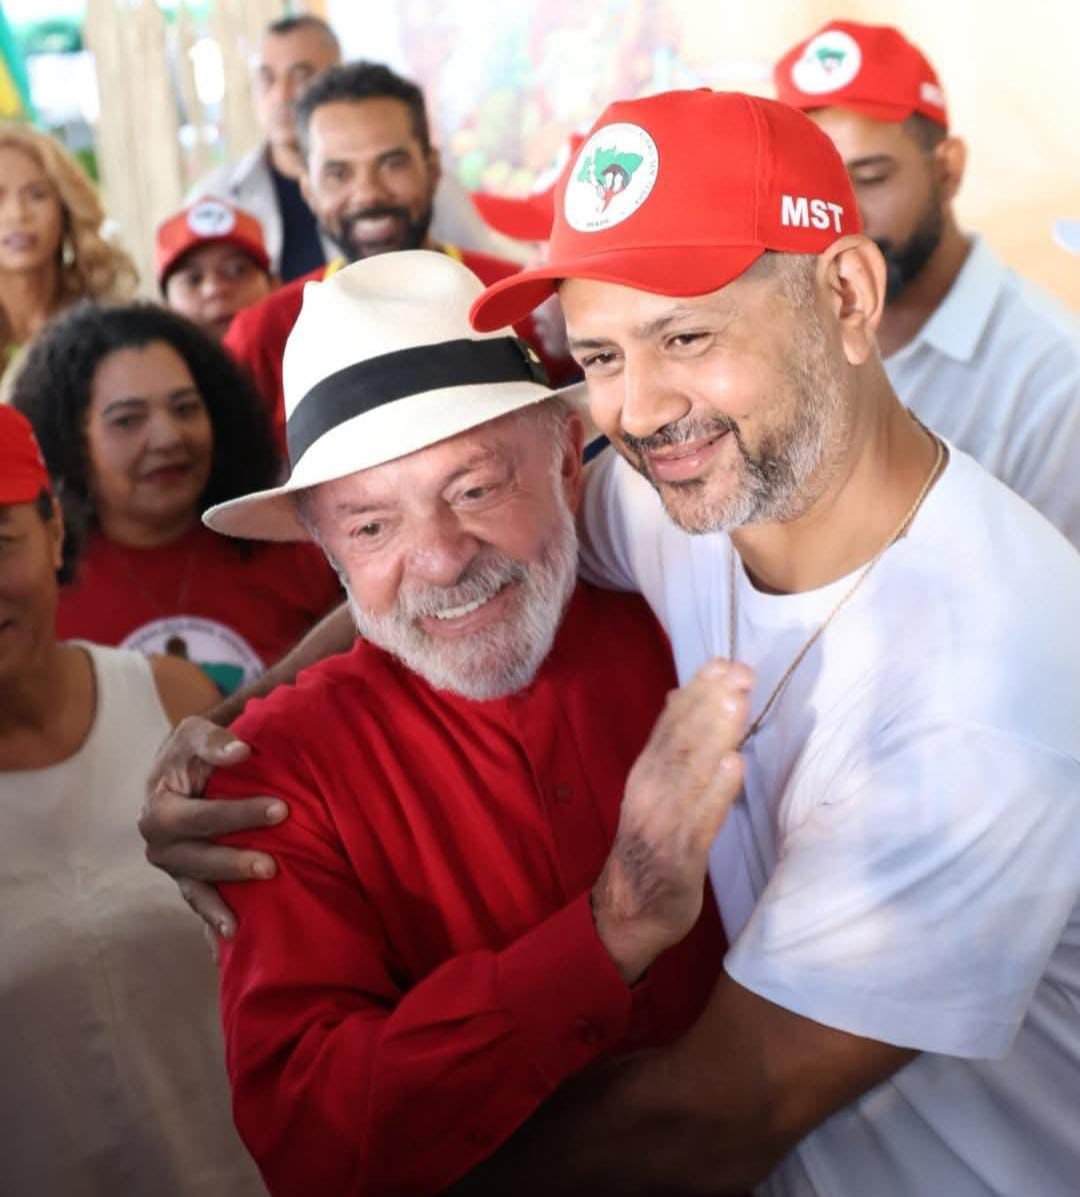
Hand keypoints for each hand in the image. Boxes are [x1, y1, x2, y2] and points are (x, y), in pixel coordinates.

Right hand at [140, 715, 287, 939]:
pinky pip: (200, 907)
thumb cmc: (196, 749)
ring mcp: (175, 865)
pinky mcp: (190, 881)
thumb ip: (214, 739)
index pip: (197, 814)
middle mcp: (160, 840)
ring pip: (196, 888)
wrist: (184, 769)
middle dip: (233, 862)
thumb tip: (241, 753)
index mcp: (159, 805)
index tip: (281, 809)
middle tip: (273, 865)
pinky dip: (212, 925)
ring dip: (221, 903)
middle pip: (195, 857)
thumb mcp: (196, 733)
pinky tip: (228, 946)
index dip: (236, 814)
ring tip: (243, 923)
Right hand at [592, 659, 751, 983]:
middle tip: (740, 673)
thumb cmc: (650, 844)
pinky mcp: (679, 857)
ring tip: (737, 705)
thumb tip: (681, 695)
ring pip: (689, 772)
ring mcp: (662, 822)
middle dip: (710, 703)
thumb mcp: (654, 788)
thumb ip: (670, 746)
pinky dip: (715, 792)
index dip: (697, 691)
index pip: (671, 722)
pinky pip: (699, 820)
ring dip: (714, 736)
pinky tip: (733, 766)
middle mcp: (650, 789)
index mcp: (647, 771)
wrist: (627, 910)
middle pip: (681, 740)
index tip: (726, 662)